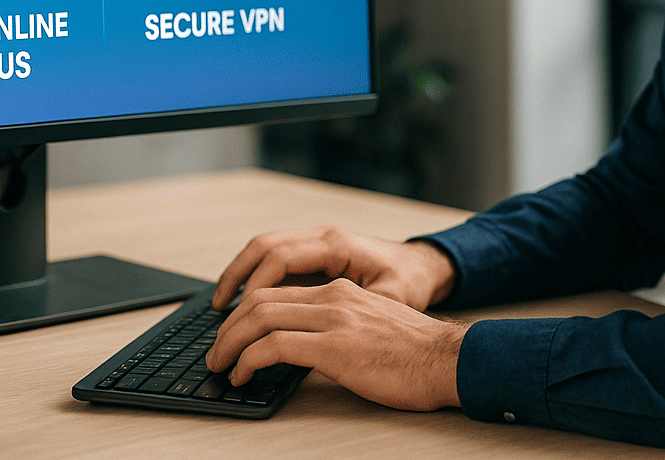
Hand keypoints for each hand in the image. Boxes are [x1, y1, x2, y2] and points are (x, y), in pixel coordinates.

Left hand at [206, 277, 467, 410]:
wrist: (448, 360)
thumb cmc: (414, 353)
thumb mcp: (370, 327)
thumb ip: (337, 327)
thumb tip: (302, 350)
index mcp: (340, 290)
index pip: (276, 290)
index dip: (244, 311)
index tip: (231, 333)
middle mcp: (333, 296)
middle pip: (259, 300)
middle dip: (228, 327)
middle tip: (216, 352)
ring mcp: (333, 319)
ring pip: (259, 318)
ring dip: (231, 343)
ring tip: (222, 365)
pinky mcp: (335, 347)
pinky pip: (275, 346)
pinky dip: (250, 359)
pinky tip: (245, 374)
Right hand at [211, 225, 456, 310]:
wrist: (425, 267)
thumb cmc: (410, 283)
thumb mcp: (388, 300)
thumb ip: (352, 313)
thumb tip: (316, 335)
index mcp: (336, 245)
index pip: (280, 258)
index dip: (253, 285)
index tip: (237, 314)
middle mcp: (322, 238)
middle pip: (263, 247)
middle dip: (235, 277)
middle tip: (216, 311)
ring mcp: (317, 244)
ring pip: (264, 250)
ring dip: (239, 275)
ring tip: (220, 307)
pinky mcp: (315, 255)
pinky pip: (275, 260)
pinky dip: (255, 277)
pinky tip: (245, 302)